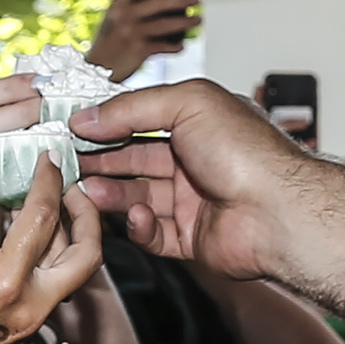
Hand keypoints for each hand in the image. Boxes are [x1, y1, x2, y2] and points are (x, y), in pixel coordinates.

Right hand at [0, 161, 102, 343]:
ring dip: (71, 230)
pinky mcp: (31, 325)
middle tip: (69, 182)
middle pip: (86, 251)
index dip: (48, 181)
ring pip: (76, 267)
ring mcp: (36, 318)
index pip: (42, 219)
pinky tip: (29, 229)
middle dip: (87, 211)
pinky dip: (53, 251)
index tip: (47, 156)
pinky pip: (56, 280)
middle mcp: (32, 304)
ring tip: (49, 197)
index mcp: (5, 285)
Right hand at [71, 78, 312, 282]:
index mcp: (198, 124)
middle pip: (133, 161)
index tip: (71, 129)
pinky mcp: (191, 239)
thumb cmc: (245, 151)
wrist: (278, 211)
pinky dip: (137, 227)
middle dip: (99, 161)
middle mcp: (195, 162)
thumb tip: (87, 117)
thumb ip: (133, 107)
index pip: (140, 121)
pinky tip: (134, 216)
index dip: (106, 125)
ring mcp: (193, 202)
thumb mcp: (187, 103)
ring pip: (136, 198)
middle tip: (66, 163)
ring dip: (109, 194)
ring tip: (86, 191)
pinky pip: (153, 234)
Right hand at [85, 0, 197, 76]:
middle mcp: (124, 16)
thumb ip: (132, 10)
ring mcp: (132, 33)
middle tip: (195, 0)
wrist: (95, 71)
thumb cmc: (108, 46)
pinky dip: (174, 46)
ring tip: (196, 21)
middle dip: (181, 0)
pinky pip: (164, 46)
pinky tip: (180, 46)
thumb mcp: (113, 22)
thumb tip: (165, 4)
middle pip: (158, 2)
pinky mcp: (139, 50)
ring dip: (185, 22)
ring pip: (165, 23)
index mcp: (117, 5)